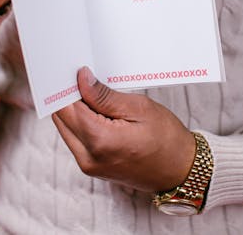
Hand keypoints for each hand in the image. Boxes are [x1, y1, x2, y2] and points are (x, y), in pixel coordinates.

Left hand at [53, 67, 196, 191]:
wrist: (180, 171)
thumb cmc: (167, 140)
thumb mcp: (139, 108)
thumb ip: (104, 96)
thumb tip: (81, 79)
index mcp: (101, 141)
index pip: (66, 107)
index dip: (66, 87)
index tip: (73, 72)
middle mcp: (89, 158)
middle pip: (62, 119)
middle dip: (68, 98)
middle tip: (84, 80)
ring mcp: (88, 166)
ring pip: (66, 129)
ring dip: (74, 111)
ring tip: (96, 97)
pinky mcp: (91, 168)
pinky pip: (75, 140)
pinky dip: (80, 124)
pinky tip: (98, 113)